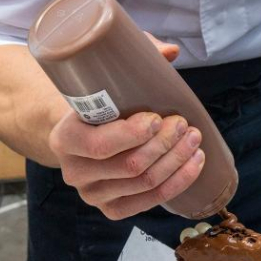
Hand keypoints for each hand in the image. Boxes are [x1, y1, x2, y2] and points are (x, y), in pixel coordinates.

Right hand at [48, 34, 204, 219]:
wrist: (84, 136)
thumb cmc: (102, 104)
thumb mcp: (108, 79)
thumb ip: (138, 57)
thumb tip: (170, 51)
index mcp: (65, 138)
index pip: (100, 145)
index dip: (134, 134)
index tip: (158, 117)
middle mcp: (75, 171)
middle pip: (130, 165)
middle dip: (165, 144)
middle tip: (184, 124)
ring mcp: (93, 194)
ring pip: (145, 182)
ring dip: (177, 160)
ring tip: (195, 138)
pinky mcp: (113, 208)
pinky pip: (151, 200)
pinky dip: (179, 181)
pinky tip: (195, 162)